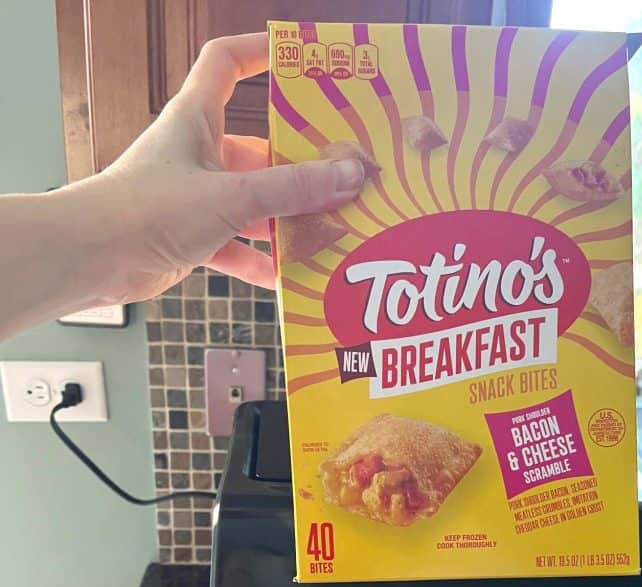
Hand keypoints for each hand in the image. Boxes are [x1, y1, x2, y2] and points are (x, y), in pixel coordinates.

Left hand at [88, 32, 364, 301]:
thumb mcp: (232, 195)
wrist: (92, 258)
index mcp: (197, 119)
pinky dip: (259, 261)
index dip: (260, 54)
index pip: (227, 64)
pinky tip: (286, 278)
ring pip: (251, 203)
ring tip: (326, 231)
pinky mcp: (190, 238)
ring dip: (285, 220)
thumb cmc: (148, 209)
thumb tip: (349, 174)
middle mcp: (197, 153)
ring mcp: (194, 197)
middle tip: (341, 178)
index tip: (300, 62)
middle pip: (258, 149)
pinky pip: (235, 246)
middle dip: (298, 167)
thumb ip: (292, 188)